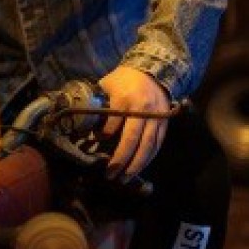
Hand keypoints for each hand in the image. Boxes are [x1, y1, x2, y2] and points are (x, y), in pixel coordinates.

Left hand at [98, 65, 170, 180]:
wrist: (152, 70)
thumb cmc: (124, 78)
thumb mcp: (107, 84)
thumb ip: (100, 101)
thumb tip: (84, 118)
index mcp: (125, 99)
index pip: (112, 124)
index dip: (103, 136)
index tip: (94, 142)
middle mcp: (142, 110)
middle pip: (131, 140)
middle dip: (120, 160)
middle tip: (110, 175)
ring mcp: (155, 118)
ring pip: (147, 146)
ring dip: (136, 165)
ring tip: (125, 178)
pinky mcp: (164, 123)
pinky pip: (157, 144)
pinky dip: (148, 158)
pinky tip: (139, 167)